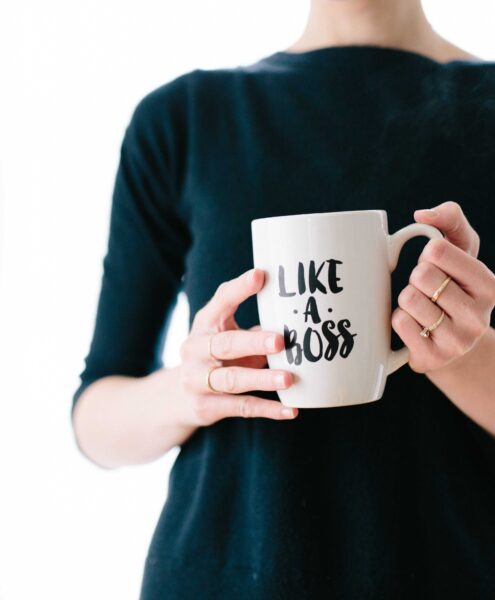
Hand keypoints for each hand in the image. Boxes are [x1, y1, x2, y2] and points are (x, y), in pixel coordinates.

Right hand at [178, 267, 297, 424]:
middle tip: (280, 341)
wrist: (179, 397)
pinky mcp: (205, 407)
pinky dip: (267, 410)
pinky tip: (291, 410)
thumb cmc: (217, 356)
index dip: (239, 289)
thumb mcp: (226, 333)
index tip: (261, 276)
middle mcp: (195, 350)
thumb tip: (298, 315)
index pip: (220, 302)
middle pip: (225, 344)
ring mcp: (197, 380)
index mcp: (205, 324)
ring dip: (262, 379)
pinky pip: (240, 407)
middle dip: (253, 343)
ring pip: (232, 380)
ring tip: (288, 379)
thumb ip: (254, 325)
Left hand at [392, 201, 494, 373]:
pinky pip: (399, 323)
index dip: (427, 255)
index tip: (436, 266)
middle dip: (416, 278)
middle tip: (427, 290)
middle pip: (421, 275)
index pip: (437, 251)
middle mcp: (479, 315)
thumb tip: (422, 215)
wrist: (453, 343)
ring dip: (406, 299)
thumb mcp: (461, 249)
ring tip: (422, 308)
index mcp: (489, 285)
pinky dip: (398, 319)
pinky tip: (414, 325)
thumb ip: (450, 219)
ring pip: (408, 299)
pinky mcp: (434, 358)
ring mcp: (458, 341)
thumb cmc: (454, 286)